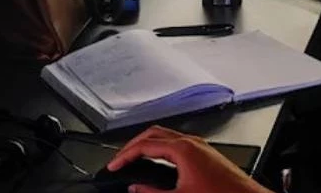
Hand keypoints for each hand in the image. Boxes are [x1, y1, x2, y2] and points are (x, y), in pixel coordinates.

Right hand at [108, 126, 269, 192]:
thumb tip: (136, 189)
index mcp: (183, 149)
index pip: (145, 145)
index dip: (125, 155)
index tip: (114, 165)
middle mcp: (192, 142)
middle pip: (154, 133)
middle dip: (134, 144)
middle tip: (121, 158)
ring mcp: (200, 146)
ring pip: (166, 135)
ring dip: (148, 144)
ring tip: (135, 158)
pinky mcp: (206, 154)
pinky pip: (177, 142)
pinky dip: (162, 148)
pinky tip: (159, 162)